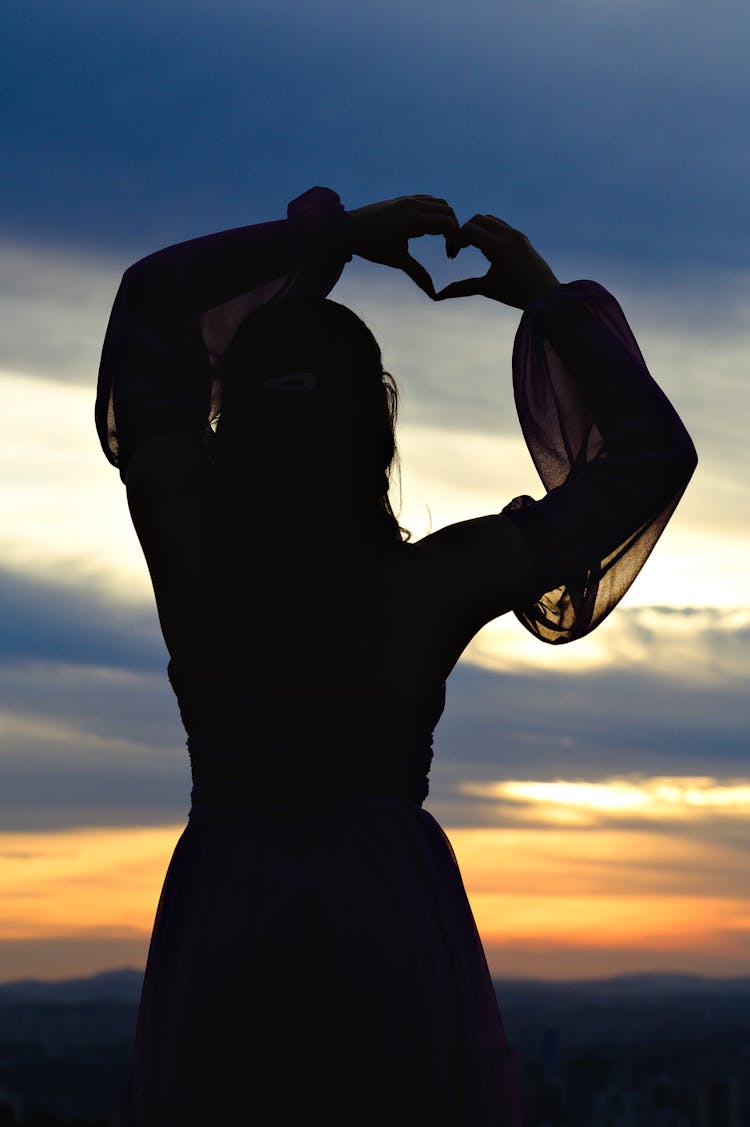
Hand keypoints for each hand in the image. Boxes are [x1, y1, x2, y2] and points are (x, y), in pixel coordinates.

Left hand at [348, 195, 459, 298]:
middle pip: (447, 210)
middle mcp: (413, 204)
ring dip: (445, 218)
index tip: (451, 255)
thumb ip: (418, 274)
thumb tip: (434, 294)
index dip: (456, 238)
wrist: (346, 229)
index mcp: (414, 219)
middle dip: (453, 229)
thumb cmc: (371, 245)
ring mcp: (407, 199)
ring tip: (441, 238)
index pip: (447, 223)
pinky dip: (434, 210)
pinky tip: (428, 227)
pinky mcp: (401, 199)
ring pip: (438, 202)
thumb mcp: (397, 260)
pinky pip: (426, 199)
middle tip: (449, 249)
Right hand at [435, 214, 559, 308]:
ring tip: (472, 248)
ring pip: (489, 219)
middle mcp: (508, 235)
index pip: (469, 230)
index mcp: (498, 246)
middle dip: (464, 231)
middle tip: (459, 250)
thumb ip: (461, 288)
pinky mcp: (522, 237)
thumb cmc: (515, 294)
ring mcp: (516, 234)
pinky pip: (501, 225)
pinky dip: (489, 231)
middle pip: (477, 220)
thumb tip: (437, 296)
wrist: (546, 295)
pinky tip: (486, 249)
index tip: (452, 256)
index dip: (455, 241)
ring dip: (477, 229)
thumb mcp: (487, 289)